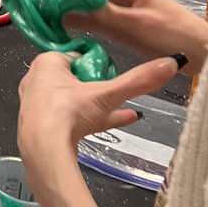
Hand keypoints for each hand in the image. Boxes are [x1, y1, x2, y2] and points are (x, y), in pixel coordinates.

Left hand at [17, 51, 179, 206]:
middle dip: (97, 86)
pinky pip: (71, 119)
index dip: (95, 65)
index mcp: (46, 63)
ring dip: (98, 105)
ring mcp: (38, 105)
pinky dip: (93, 120)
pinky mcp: (42, 126)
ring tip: (127, 109)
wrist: (43, 150)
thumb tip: (170, 62)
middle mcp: (37, 80)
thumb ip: (137, 81)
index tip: (111, 73)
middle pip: (75, 79)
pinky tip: (122, 121)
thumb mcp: (107, 94)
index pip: (74, 57)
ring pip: (74, 101)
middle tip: (117, 92)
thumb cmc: (68, 112)